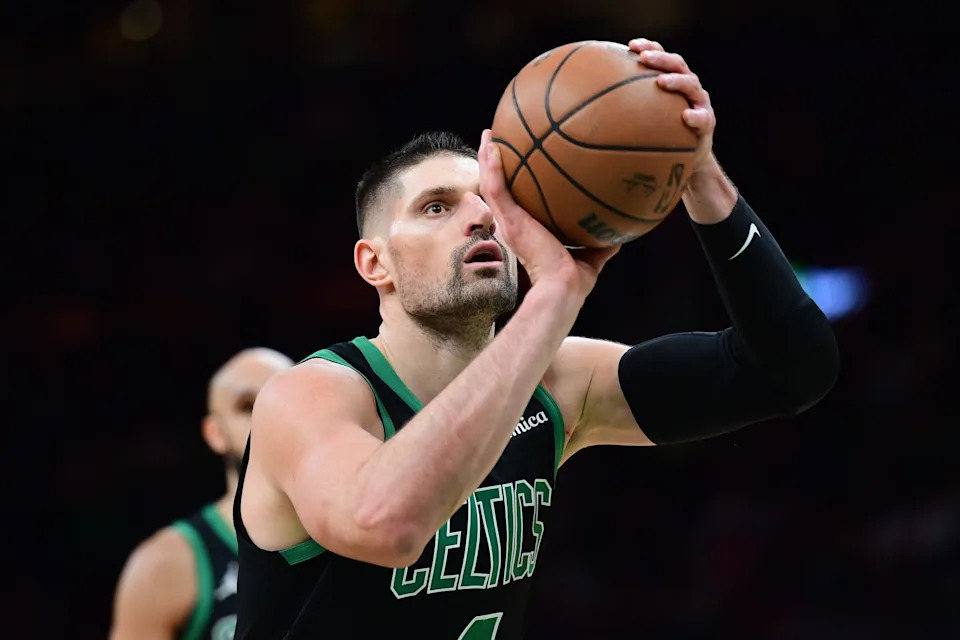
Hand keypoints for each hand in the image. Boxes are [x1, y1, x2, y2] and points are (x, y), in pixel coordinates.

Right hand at [478, 129, 618, 297]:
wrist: (563, 288)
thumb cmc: (574, 281)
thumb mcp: (591, 257)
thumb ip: (601, 242)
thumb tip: (618, 231)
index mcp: (529, 233)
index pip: (518, 206)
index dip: (515, 188)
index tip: (518, 169)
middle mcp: (514, 226)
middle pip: (500, 191)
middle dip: (496, 167)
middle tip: (496, 144)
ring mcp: (508, 223)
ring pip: (491, 185)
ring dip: (488, 159)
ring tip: (488, 135)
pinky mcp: (509, 221)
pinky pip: (496, 188)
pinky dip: (491, 166)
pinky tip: (492, 145)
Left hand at [628, 38, 715, 174]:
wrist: (687, 156)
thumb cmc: (661, 132)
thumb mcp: (643, 118)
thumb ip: (625, 109)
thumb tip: (588, 110)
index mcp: (672, 79)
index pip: (662, 56)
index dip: (649, 48)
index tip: (631, 46)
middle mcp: (687, 86)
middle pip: (677, 64)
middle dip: (660, 59)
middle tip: (643, 59)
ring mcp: (699, 102)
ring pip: (691, 85)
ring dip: (677, 81)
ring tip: (661, 82)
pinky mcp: (707, 122)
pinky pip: (703, 118)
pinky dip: (695, 116)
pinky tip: (685, 117)